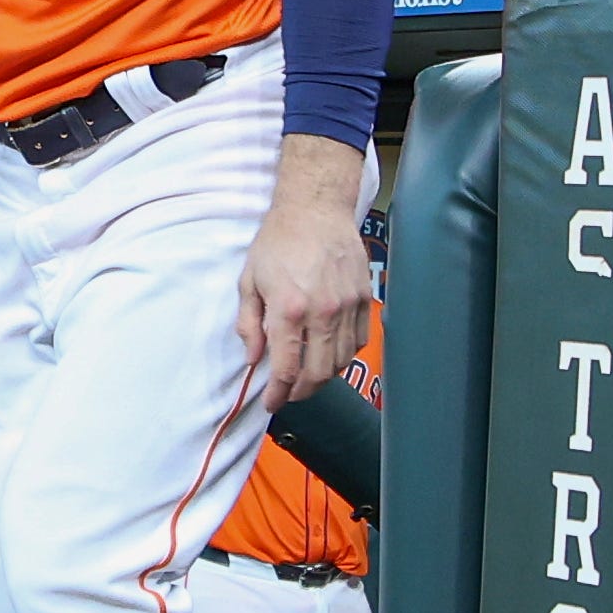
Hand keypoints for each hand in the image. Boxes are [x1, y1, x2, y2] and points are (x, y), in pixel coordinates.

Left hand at [235, 135, 371, 411]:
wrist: (315, 209)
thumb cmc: (278, 241)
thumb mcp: (249, 280)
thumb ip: (249, 324)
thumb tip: (254, 359)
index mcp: (288, 308)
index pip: (286, 369)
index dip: (278, 394)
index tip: (271, 403)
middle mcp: (321, 312)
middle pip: (317, 374)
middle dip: (301, 393)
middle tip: (289, 395)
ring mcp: (347, 306)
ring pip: (340, 362)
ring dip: (323, 378)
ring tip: (307, 376)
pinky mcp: (363, 299)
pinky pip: (358, 342)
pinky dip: (343, 357)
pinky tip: (329, 354)